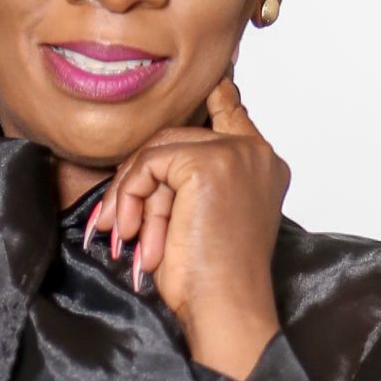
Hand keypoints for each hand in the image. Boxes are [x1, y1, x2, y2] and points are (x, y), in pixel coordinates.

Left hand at [87, 71, 289, 378]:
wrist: (224, 305)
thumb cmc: (212, 277)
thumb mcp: (198, 218)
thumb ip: (184, 182)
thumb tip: (144, 164)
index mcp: (261, 165)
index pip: (232, 111)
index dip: (218, 93)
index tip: (217, 75)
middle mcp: (254, 152)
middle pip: (175, 138)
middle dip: (139, 180)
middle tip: (119, 225)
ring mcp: (233, 154)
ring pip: (156, 151)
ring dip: (131, 196)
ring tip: (129, 237)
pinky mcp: (207, 164)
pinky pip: (147, 165)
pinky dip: (131, 197)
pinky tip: (135, 231)